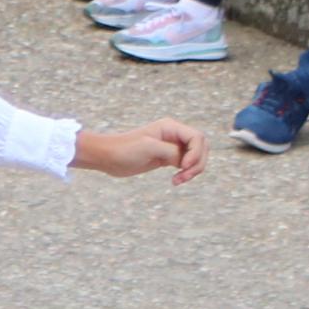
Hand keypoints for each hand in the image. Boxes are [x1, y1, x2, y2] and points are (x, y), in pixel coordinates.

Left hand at [72, 118, 208, 182]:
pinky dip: (186, 174)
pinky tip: (175, 181)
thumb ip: (172, 152)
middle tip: (184, 176)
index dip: (196, 153)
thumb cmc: (124, 149)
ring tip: (178, 181)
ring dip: (193, 171)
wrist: (107, 157)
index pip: (197, 138)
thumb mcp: (149, 148)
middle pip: (201, 148)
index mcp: (170, 127)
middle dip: (197, 163)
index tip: (183, 166)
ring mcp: (172, 147)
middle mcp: (174, 135)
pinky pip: (186, 165)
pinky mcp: (168, 158)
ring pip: (196, 158)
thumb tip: (185, 161)